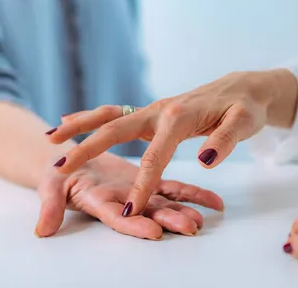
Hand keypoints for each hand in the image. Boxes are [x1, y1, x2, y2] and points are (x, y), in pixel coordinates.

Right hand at [34, 155, 223, 238]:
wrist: (68, 157)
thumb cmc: (56, 171)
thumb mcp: (48, 184)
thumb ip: (50, 204)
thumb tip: (42, 231)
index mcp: (99, 200)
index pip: (118, 216)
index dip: (134, 223)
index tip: (153, 232)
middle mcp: (122, 200)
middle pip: (148, 211)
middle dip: (169, 220)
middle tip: (191, 228)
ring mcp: (137, 191)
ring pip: (165, 201)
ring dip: (185, 209)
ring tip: (206, 218)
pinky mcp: (148, 179)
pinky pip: (174, 187)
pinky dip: (193, 194)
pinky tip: (214, 203)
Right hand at [46, 69, 297, 215]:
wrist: (244, 86)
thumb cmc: (246, 106)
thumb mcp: (244, 122)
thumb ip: (225, 141)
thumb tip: (206, 162)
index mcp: (179, 117)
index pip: (155, 157)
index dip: (143, 186)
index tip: (130, 211)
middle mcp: (160, 112)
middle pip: (116, 130)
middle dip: (86, 148)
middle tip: (59, 167)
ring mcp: (154, 112)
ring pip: (111, 119)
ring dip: (81, 128)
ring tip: (51, 137)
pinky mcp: (155, 116)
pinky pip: (118, 118)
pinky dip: (92, 120)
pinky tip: (71, 123)